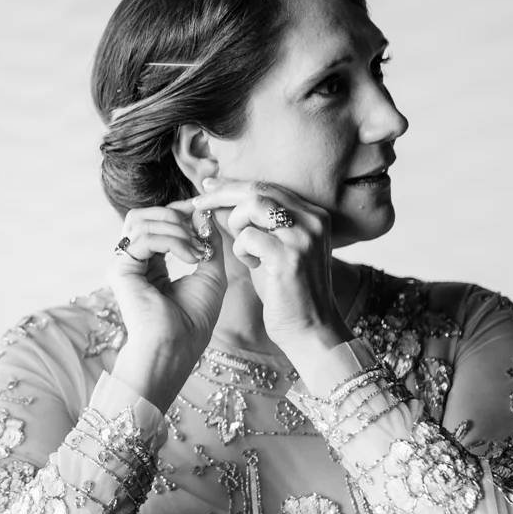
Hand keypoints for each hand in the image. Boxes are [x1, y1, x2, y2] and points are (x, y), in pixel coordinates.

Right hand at [108, 204, 227, 388]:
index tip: (204, 212)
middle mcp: (134, 262)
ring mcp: (124, 264)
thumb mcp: (211, 273)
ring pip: (140, 221)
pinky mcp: (120, 269)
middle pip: (143, 216)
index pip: (157, 223)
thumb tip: (204, 211)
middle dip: (175, 214)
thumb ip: (208, 242)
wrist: (176, 349)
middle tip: (200, 229)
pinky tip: (191, 258)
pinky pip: (144, 238)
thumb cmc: (192, 321)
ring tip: (197, 250)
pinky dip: (172, 241)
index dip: (180, 212)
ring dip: (176, 228)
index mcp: (151, 264)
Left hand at [184, 177, 350, 353]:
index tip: (208, 185)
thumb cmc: (287, 291)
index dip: (234, 184)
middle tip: (198, 201)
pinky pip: (248, 237)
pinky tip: (251, 265)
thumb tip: (219, 201)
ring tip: (241, 247)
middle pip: (258, 189)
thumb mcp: (272, 249)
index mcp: (313, 215)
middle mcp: (313, 220)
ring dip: (234, 223)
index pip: (267, 186)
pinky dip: (240, 249)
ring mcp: (303, 237)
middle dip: (223, 193)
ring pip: (252, 205)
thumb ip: (254, 224)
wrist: (311, 329)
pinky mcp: (290, 257)